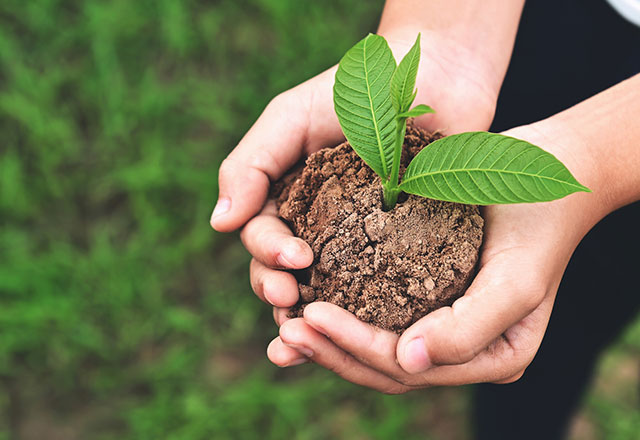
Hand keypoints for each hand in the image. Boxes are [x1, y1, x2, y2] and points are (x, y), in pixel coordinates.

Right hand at [211, 33, 500, 328]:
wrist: (434, 81)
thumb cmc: (357, 93)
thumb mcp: (291, 118)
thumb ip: (250, 165)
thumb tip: (219, 225)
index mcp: (285, 197)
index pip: (261, 236)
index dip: (268, 254)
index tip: (297, 259)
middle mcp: (315, 225)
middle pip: (282, 272)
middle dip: (280, 291)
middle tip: (294, 301)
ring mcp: (356, 242)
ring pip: (322, 291)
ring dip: (310, 316)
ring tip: (314, 333)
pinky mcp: (398, 252)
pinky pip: (376, 289)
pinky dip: (363, 315)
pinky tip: (360, 334)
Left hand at [266, 124, 605, 390]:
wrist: (546, 178)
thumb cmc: (536, 224)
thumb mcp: (517, 279)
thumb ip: (470, 330)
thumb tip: (410, 363)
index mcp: (489, 357)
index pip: (407, 367)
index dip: (355, 348)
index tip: (310, 316)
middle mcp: (461, 349)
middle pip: (384, 368)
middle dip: (332, 352)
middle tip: (285, 329)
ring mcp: (441, 324)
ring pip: (374, 347)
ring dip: (329, 340)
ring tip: (284, 321)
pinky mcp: (425, 296)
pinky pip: (376, 312)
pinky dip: (341, 312)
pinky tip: (304, 300)